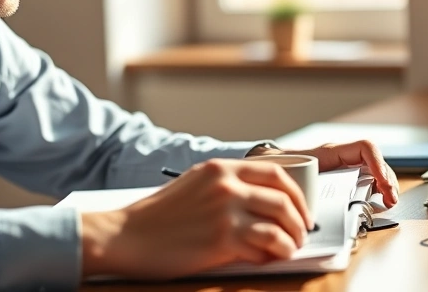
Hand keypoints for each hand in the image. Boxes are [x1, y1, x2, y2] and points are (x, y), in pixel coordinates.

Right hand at [80, 158, 311, 278]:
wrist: (126, 235)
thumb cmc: (157, 216)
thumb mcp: (194, 185)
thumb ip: (225, 186)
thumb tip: (262, 203)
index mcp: (220, 168)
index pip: (275, 172)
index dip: (296, 193)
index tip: (301, 209)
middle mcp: (226, 185)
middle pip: (283, 199)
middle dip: (299, 219)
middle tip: (301, 233)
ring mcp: (225, 212)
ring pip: (280, 224)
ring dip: (291, 240)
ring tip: (289, 249)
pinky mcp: (222, 239)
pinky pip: (264, 247)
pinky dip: (273, 255)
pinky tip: (269, 259)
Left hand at [249, 140, 398, 207]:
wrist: (270, 165)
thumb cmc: (281, 165)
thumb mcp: (293, 172)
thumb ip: (302, 185)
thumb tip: (310, 207)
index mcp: (331, 152)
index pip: (364, 148)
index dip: (378, 164)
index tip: (383, 185)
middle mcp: (341, 158)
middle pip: (375, 162)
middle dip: (388, 180)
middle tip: (390, 200)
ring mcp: (344, 167)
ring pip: (375, 171)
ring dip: (386, 186)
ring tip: (388, 202)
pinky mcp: (344, 179)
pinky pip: (367, 181)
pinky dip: (377, 191)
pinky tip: (379, 203)